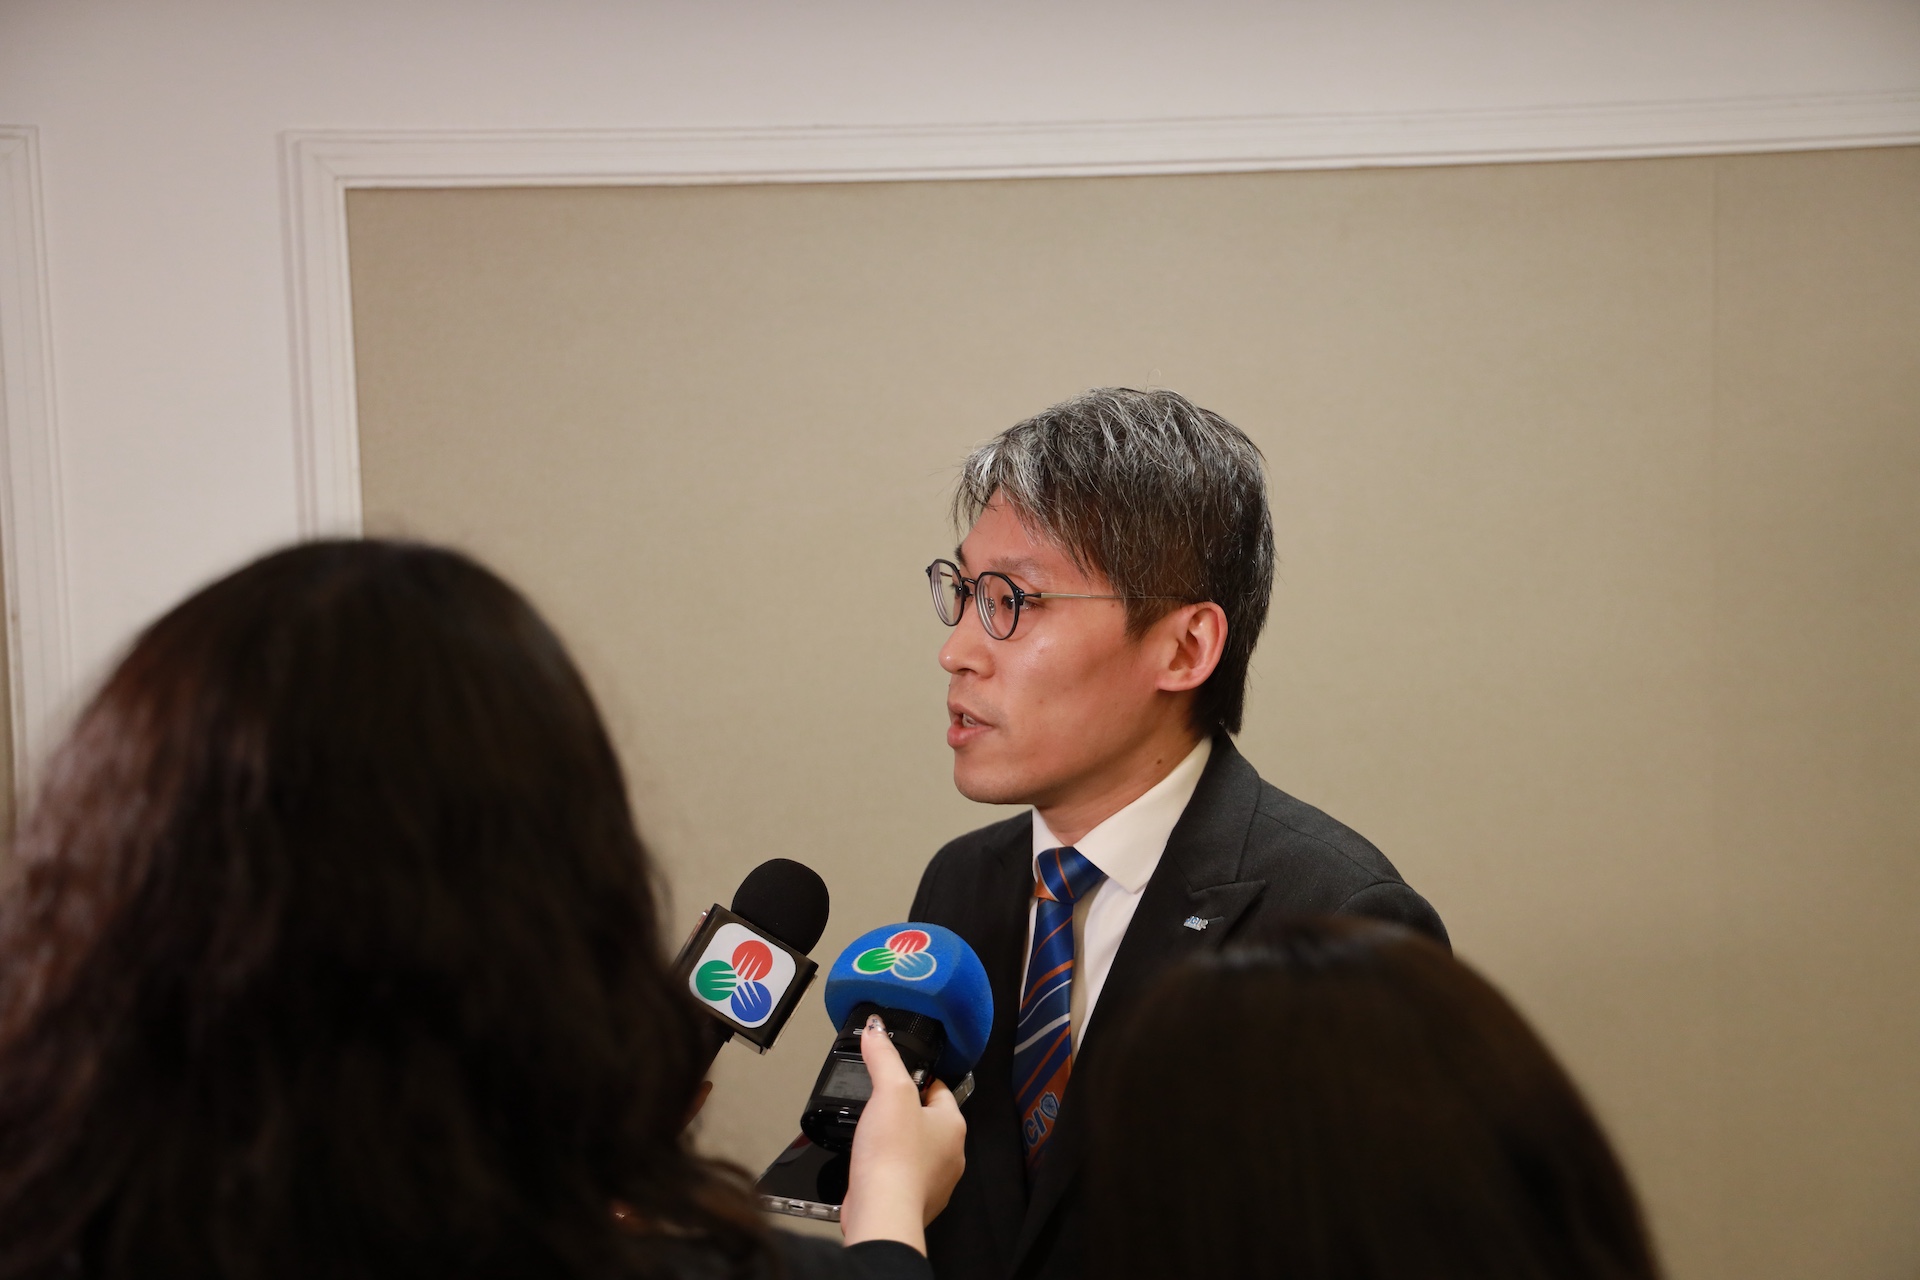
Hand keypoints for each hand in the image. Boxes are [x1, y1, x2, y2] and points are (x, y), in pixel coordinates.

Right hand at [839, 1015, 966, 1253]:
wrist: (882, 1210)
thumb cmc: (893, 1156)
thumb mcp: (889, 1091)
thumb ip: (883, 1057)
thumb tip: (876, 1029)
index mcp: (953, 1125)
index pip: (940, 1089)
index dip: (917, 1079)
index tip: (898, 1076)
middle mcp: (951, 1154)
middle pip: (927, 1119)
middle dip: (904, 1112)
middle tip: (880, 1104)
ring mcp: (935, 1180)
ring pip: (915, 1149)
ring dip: (896, 1141)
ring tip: (873, 1133)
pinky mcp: (913, 1199)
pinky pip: (902, 1174)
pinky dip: (887, 1167)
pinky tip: (870, 1162)